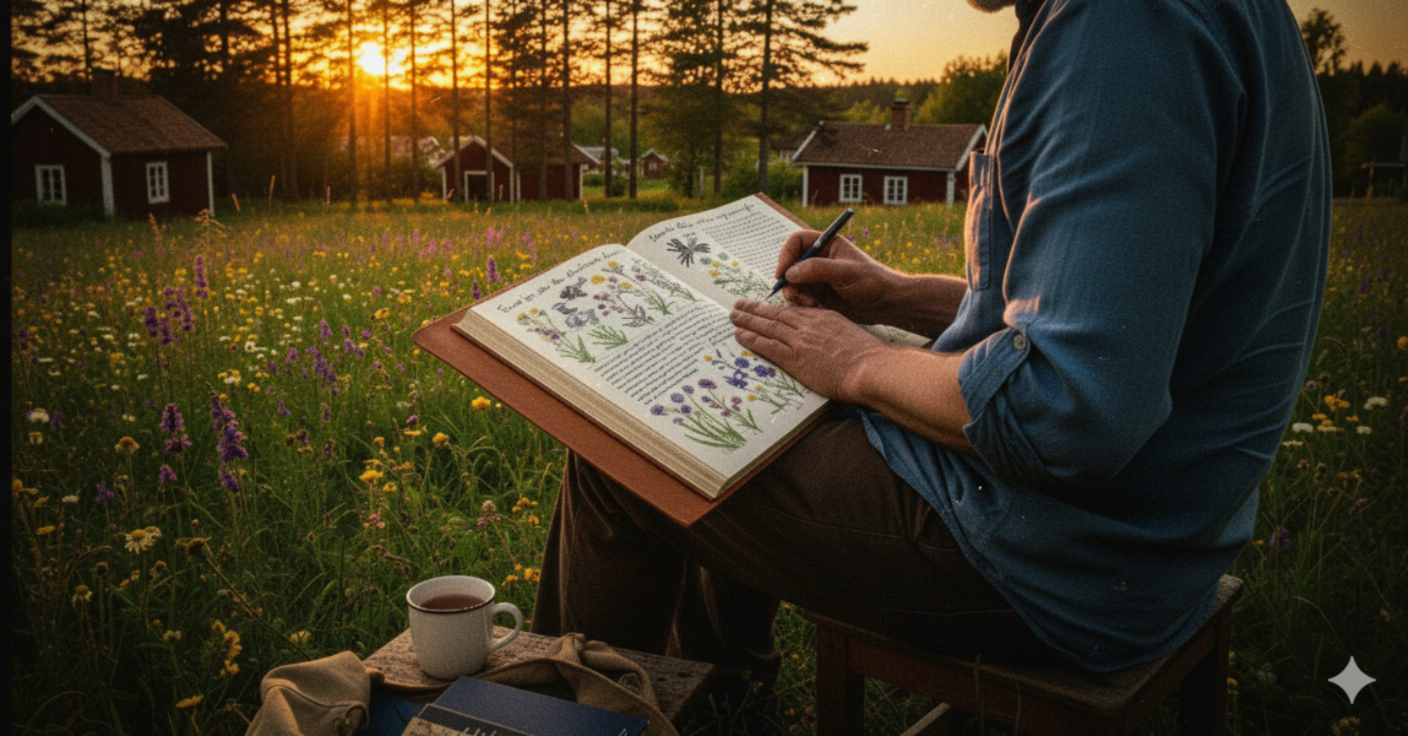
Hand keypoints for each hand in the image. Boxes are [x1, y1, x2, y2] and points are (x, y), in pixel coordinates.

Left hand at [730, 299, 886, 400]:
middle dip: (756, 309)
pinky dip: (752, 339)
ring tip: (733, 316)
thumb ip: (836, 332)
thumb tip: (829, 340)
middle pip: (777, 314)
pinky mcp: (795, 358)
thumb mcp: (851, 334)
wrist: (870, 367)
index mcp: (824, 318)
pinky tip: (739, 335)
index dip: (776, 308)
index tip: (765, 306)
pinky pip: (768, 345)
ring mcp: (800, 341)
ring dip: (748, 321)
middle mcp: (809, 325)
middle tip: (739, 305)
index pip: (795, 310)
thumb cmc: (868, 357)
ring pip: (768, 326)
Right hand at [776, 229, 904, 324]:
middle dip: (788, 281)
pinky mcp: (819, 295)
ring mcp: (817, 278)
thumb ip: (817, 269)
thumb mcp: (845, 272)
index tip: (782, 273)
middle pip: (790, 265)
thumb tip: (789, 272)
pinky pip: (801, 299)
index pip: (796, 242)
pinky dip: (804, 305)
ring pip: (793, 284)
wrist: (886, 304)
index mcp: (826, 245)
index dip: (785, 255)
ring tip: (811, 305)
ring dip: (796, 296)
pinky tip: (819, 310)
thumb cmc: (872, 282)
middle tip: (793, 295)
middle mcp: (819, 260)